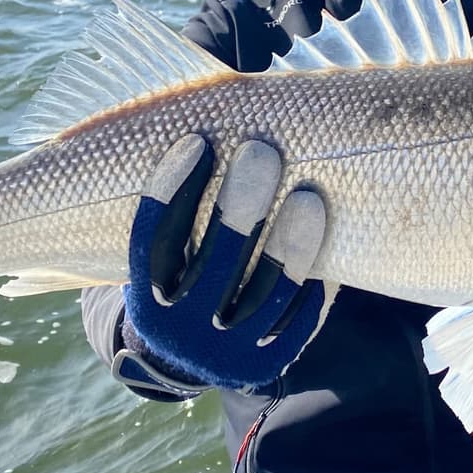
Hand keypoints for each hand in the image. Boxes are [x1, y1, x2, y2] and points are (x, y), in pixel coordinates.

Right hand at [124, 134, 331, 388]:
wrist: (192, 356)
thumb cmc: (183, 278)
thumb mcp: (167, 256)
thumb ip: (178, 207)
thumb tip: (200, 109)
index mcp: (145, 300)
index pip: (154, 243)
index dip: (171, 192)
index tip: (196, 142)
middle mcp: (179, 331)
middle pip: (211, 266)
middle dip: (238, 207)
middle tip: (261, 151)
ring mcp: (224, 352)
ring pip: (262, 296)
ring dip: (287, 246)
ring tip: (308, 195)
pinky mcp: (264, 364)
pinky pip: (295, 323)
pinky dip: (310, 283)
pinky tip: (326, 242)